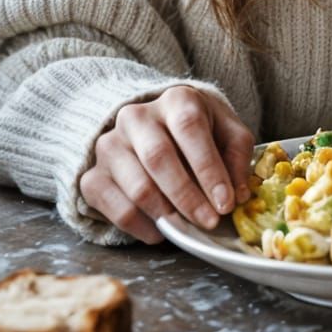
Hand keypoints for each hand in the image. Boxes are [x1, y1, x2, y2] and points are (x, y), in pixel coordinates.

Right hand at [79, 85, 256, 244]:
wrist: (151, 130)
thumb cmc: (196, 133)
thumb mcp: (225, 132)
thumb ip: (236, 156)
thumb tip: (239, 194)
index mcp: (174, 100)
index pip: (189, 128)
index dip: (209, 169)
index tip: (226, 202)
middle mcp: (136, 117)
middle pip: (159, 158)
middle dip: (188, 197)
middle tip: (209, 222)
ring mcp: (109, 146)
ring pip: (138, 187)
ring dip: (167, 214)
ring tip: (188, 228)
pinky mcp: (93, 176)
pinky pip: (116, 209)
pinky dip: (141, 227)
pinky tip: (161, 232)